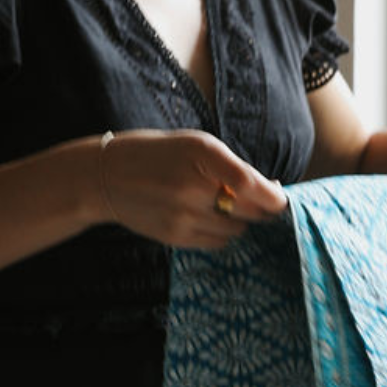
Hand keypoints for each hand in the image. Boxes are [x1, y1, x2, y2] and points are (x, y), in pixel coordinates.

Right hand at [97, 129, 287, 248]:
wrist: (105, 178)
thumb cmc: (157, 155)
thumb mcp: (194, 144)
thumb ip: (232, 165)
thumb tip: (272, 190)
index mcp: (202, 153)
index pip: (252, 184)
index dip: (275, 197)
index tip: (281, 199)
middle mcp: (193, 186)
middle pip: (250, 210)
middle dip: (262, 209)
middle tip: (261, 203)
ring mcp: (184, 215)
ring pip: (237, 229)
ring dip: (240, 221)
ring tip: (224, 206)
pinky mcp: (177, 236)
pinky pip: (218, 242)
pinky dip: (222, 233)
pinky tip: (209, 218)